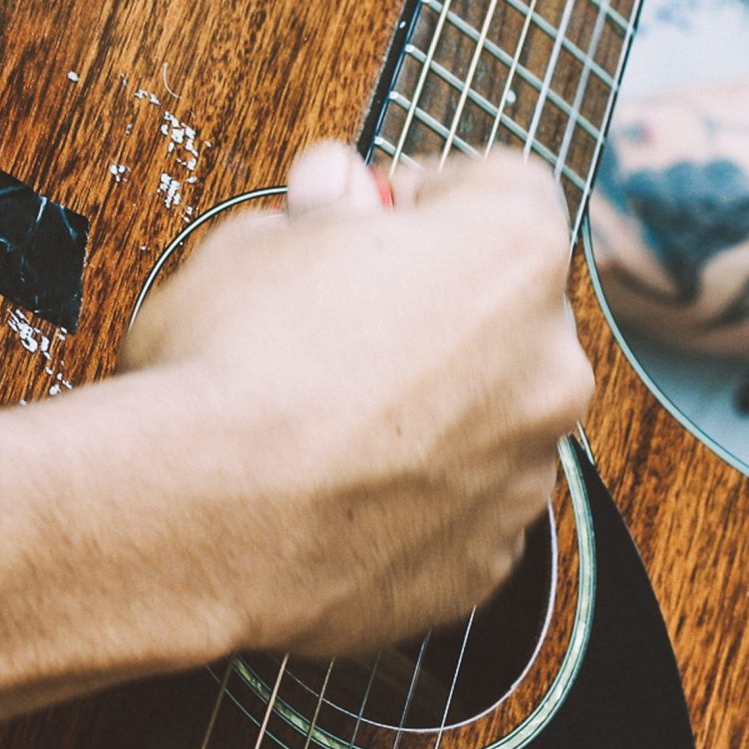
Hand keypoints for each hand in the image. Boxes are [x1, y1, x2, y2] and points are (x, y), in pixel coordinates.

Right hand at [119, 143, 591, 658]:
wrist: (200, 525)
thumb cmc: (227, 372)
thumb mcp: (254, 239)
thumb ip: (321, 211)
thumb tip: (335, 190)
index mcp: (511, 253)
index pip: (502, 189)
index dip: (423, 198)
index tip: (366, 220)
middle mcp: (549, 362)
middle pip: (505, 310)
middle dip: (433, 308)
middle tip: (336, 324)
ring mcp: (527, 469)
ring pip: (488, 414)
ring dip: (430, 406)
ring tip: (324, 421)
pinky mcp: (489, 560)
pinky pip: (461, 505)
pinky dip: (414, 495)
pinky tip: (335, 489)